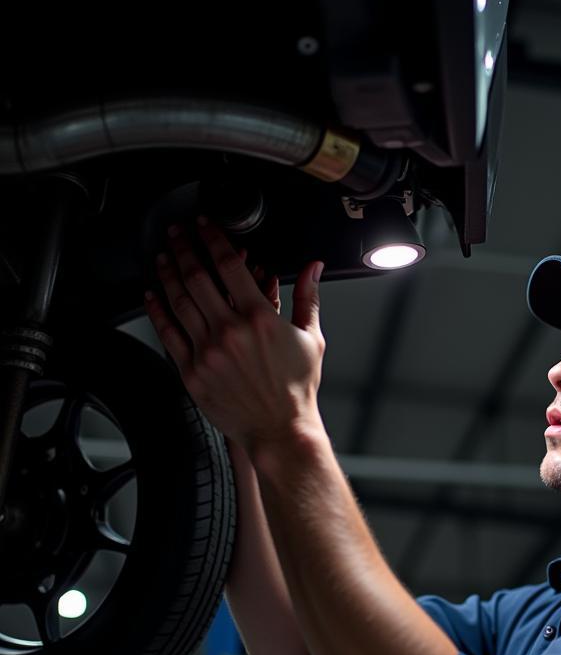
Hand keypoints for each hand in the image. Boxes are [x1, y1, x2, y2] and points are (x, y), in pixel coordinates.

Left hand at [143, 217, 326, 456]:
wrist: (280, 429)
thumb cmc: (296, 389)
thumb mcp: (312, 338)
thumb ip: (308, 297)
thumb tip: (313, 268)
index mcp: (260, 318)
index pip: (229, 264)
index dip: (212, 238)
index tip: (204, 225)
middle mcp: (230, 331)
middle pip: (197, 276)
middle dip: (184, 248)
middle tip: (176, 233)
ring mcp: (207, 351)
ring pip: (179, 300)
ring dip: (168, 273)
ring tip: (164, 256)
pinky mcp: (192, 371)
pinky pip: (168, 333)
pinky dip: (158, 310)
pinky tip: (153, 295)